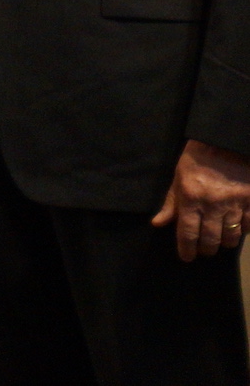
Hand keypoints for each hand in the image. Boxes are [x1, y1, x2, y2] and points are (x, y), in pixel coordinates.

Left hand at [152, 140, 249, 260]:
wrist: (225, 143)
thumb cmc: (197, 160)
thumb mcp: (179, 178)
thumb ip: (171, 203)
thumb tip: (158, 224)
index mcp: (191, 198)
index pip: (187, 232)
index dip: (186, 249)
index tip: (187, 257)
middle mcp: (213, 204)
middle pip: (210, 239)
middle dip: (205, 249)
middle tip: (203, 251)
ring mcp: (235, 204)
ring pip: (231, 236)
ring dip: (224, 242)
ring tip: (219, 242)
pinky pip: (248, 226)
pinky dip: (243, 231)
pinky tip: (237, 230)